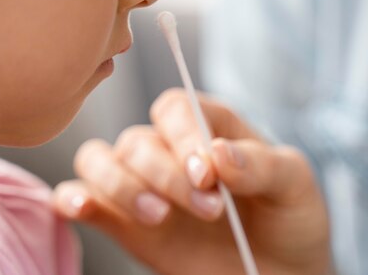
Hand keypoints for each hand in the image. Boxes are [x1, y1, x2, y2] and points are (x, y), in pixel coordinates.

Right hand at [53, 89, 331, 274]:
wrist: (282, 271)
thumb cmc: (290, 218)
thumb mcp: (294, 185)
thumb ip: (261, 163)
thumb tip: (217, 153)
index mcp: (210, 127)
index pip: (176, 108)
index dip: (184, 136)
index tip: (208, 175)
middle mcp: (170, 150)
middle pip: (138, 140)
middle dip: (166, 175)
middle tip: (207, 209)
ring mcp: (144, 185)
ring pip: (98, 159)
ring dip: (119, 185)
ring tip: (157, 217)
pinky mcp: (124, 223)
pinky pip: (80, 196)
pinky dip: (73, 198)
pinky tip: (84, 209)